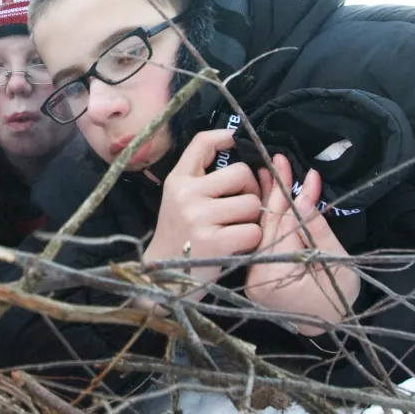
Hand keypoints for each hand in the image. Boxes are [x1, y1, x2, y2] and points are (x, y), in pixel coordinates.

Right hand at [143, 130, 263, 302]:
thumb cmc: (179, 234)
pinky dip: (250, 241)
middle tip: (239, 207)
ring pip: (252, 204)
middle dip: (249, 191)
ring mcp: (199, 217)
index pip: (202, 143)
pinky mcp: (214, 241)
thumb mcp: (179, 198)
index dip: (224, 137)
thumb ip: (201, 174)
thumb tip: (230, 140)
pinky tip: (234, 246)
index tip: (233, 141)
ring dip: (251, 219)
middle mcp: (186, 194)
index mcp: (177, 180)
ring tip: (234, 229)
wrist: (161, 276)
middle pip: (242, 174)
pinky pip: (253, 231)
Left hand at [249, 154, 357, 335]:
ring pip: (262, 229)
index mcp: (274, 277)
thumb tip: (303, 198)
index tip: (298, 172)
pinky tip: (267, 193)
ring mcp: (252, 272)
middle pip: (267, 225)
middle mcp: (256, 275)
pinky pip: (262, 237)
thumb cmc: (339, 298)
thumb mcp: (337, 263)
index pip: (282, 229)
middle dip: (275, 192)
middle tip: (279, 161)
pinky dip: (268, 216)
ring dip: (267, 199)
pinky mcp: (255, 269)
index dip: (290, 198)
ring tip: (269, 170)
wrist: (328, 325)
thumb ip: (317, 231)